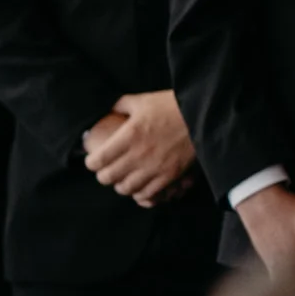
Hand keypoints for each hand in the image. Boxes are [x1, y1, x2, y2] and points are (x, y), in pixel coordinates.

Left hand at [83, 90, 196, 206]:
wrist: (203, 117)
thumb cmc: (172, 106)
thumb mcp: (143, 100)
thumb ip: (121, 105)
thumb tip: (108, 110)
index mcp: (129, 136)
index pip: (98, 160)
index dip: (91, 163)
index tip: (93, 161)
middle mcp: (138, 155)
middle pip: (109, 178)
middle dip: (103, 175)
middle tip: (106, 171)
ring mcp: (154, 168)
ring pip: (126, 189)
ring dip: (121, 185)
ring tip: (123, 180)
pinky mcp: (169, 176)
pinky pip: (148, 194)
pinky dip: (140, 194)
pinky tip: (140, 188)